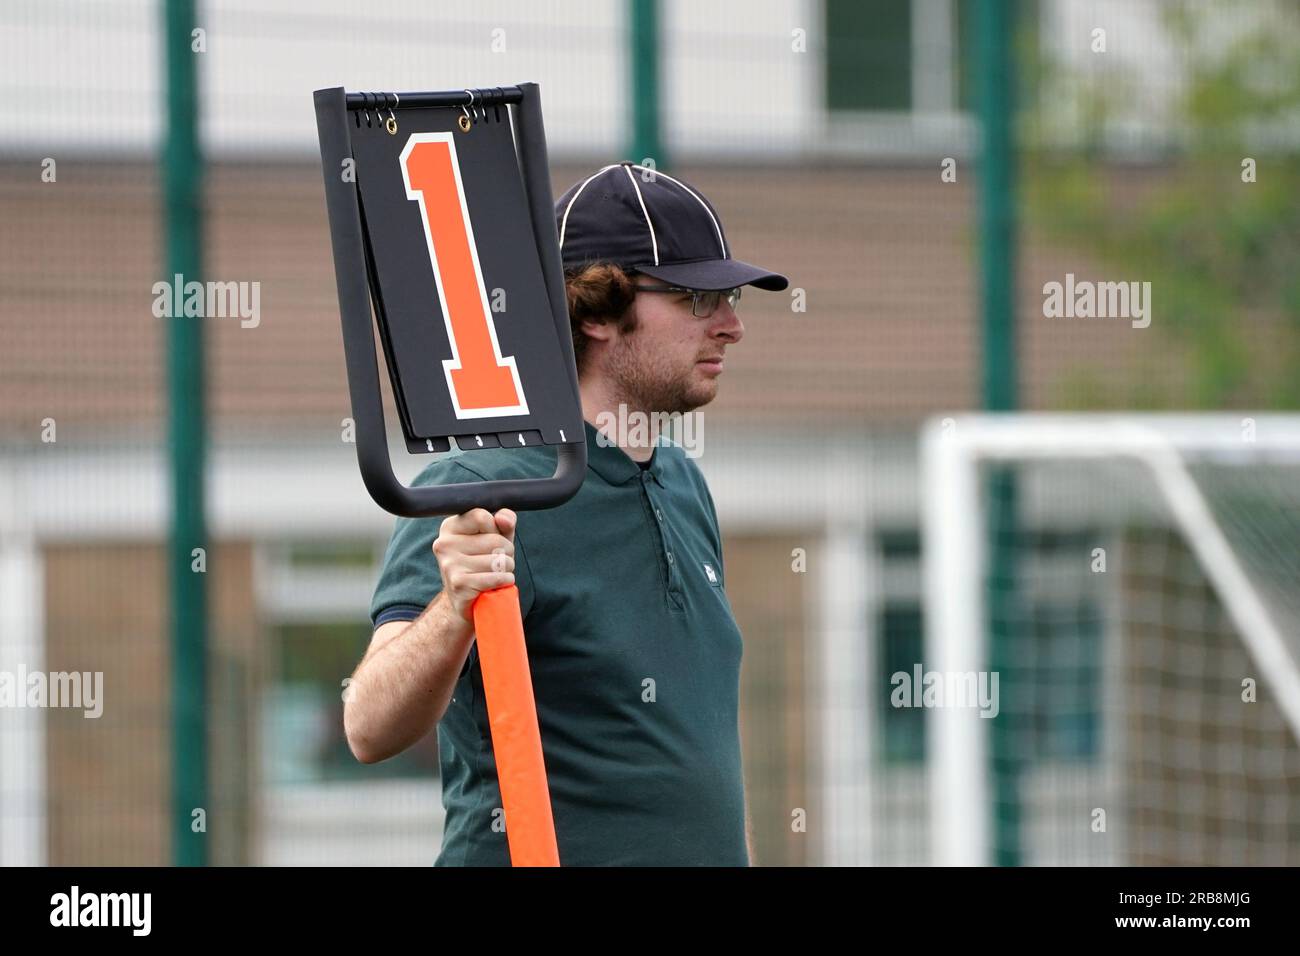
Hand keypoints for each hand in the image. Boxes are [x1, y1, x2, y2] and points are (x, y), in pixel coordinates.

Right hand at [431, 508, 516, 623]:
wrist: (468, 602)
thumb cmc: (484, 564)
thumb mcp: (496, 538)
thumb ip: (504, 522)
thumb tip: (503, 518)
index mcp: (450, 527)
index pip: (482, 516)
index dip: (497, 530)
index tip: (491, 542)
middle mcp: (444, 543)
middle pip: (495, 540)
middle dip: (506, 553)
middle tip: (495, 564)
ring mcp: (449, 564)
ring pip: (498, 560)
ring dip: (506, 570)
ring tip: (493, 575)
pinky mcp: (458, 584)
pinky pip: (496, 577)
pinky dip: (504, 582)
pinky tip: (495, 586)